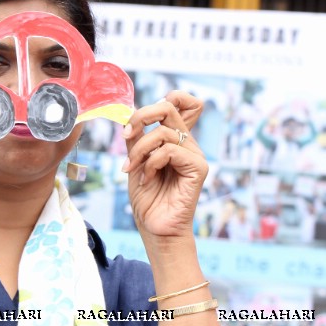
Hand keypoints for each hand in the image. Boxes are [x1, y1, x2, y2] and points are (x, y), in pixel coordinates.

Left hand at [122, 91, 207, 239]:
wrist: (155, 227)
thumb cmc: (147, 197)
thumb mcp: (135, 160)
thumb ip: (136, 137)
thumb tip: (129, 113)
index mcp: (174, 138)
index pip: (180, 101)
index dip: (162, 98)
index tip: (135, 122)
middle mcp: (187, 143)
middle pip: (169, 106)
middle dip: (141, 116)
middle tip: (126, 135)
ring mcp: (194, 154)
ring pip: (163, 132)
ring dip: (139, 150)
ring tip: (131, 169)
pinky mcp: (199, 168)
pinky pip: (169, 151)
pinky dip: (151, 163)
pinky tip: (147, 179)